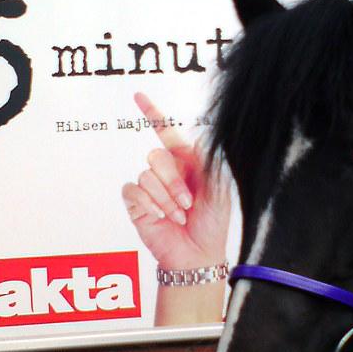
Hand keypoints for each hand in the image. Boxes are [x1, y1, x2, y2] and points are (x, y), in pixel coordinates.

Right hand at [122, 92, 230, 270]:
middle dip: (173, 181)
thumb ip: (210, 162)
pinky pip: (133, 190)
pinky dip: (149, 203)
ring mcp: (150, 188)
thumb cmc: (212, 224)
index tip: (138, 96)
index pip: (166, 134)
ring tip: (178, 215)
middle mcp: (166, 172)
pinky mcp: (137, 203)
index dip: (152, 114)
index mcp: (186, 163)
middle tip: (187, 203)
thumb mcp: (219, 190)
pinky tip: (160, 216)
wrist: (198, 254)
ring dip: (165, 198)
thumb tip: (199, 138)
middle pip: (156, 157)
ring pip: (146, 175)